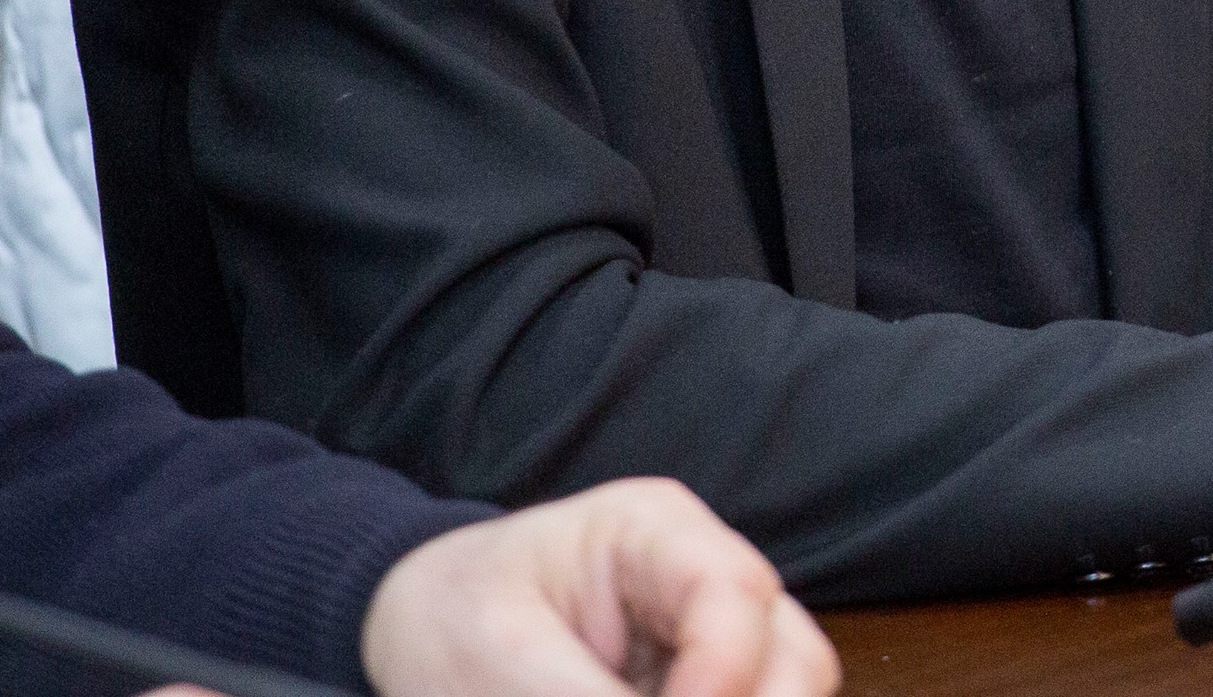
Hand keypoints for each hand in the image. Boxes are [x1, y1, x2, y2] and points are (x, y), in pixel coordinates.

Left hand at [359, 479, 834, 696]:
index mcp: (652, 530)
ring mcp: (708, 638)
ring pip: (787, 692)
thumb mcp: (498, 661)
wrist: (417, 629)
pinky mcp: (696, 687)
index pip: (734, 594)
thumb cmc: (447, 620)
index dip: (721, 676)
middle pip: (795, 655)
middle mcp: (702, 578)